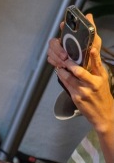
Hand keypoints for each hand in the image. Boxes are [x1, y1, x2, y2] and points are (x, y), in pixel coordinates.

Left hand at [49, 16, 113, 133]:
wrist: (103, 114)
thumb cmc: (102, 94)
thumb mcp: (103, 78)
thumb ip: (96, 66)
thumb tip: (90, 51)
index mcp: (100, 77)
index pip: (97, 64)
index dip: (94, 55)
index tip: (91, 48)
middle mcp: (92, 84)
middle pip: (79, 71)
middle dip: (70, 63)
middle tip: (64, 56)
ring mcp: (83, 92)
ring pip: (69, 78)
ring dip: (62, 70)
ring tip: (59, 64)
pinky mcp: (76, 98)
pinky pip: (66, 85)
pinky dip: (62, 78)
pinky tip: (60, 73)